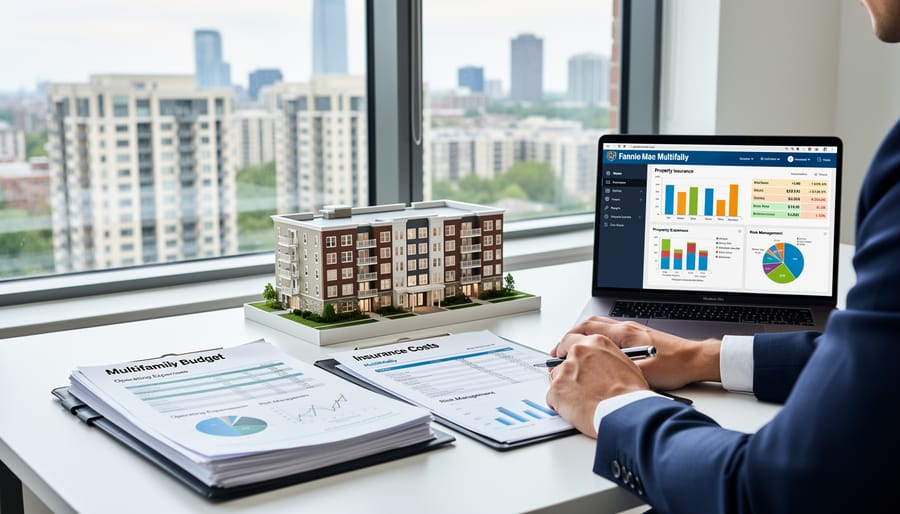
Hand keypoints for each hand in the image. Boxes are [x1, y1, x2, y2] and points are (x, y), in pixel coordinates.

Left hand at [545, 333, 648, 437]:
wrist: (625, 413)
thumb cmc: (631, 394)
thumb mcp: (626, 364)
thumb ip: (607, 359)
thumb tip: (603, 365)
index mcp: (595, 343)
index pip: (571, 339)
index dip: (568, 351)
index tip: (565, 356)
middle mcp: (578, 353)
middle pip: (561, 359)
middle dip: (565, 370)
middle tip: (573, 383)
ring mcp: (565, 370)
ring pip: (556, 377)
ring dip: (564, 387)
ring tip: (580, 401)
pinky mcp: (557, 389)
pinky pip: (552, 396)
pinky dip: (560, 404)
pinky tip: (575, 410)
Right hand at [552, 316, 721, 390]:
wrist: (697, 359)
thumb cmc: (675, 365)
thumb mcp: (642, 373)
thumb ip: (617, 372)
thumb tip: (595, 378)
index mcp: (624, 334)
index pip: (586, 329)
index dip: (567, 340)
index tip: (558, 352)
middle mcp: (626, 328)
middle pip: (589, 323)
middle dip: (571, 335)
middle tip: (560, 350)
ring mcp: (633, 330)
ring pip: (600, 326)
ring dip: (583, 335)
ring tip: (574, 350)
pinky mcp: (639, 336)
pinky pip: (610, 332)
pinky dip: (596, 339)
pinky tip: (597, 352)